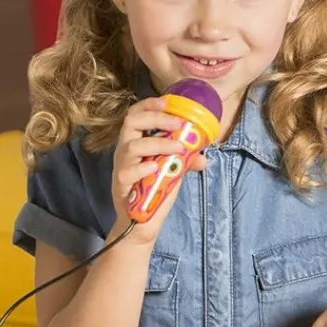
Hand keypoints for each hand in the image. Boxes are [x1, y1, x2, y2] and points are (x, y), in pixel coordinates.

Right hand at [111, 96, 206, 245]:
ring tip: (178, 148)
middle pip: (131, 122)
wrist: (141, 224)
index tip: (169, 102)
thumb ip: (185, 160)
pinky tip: (156, 167)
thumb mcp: (172, 171)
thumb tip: (204, 155)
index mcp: (135, 143)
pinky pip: (127, 173)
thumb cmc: (154, 191)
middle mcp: (125, 152)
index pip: (136, 115)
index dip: (150, 105)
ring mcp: (122, 168)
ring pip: (131, 146)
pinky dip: (142, 167)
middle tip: (178, 124)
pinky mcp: (121, 186)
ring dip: (158, 143)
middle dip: (155, 118)